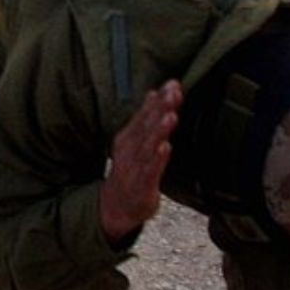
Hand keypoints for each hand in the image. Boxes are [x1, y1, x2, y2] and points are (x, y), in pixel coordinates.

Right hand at [101, 80, 181, 242]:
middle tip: (174, 92)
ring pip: (149, 145)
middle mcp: (130, 148)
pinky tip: (165, 148)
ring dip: (159, 130)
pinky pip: (150, 170)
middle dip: (161, 108)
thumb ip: (146, 117)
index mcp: (129, 136)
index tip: (173, 83)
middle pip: (147, 125)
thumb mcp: (135, 140)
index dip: (159, 98)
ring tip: (170, 116)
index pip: (145, 113)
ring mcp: (135, 166)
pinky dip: (157, 159)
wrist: (115, 205)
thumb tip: (154, 92)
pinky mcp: (142, 185)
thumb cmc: (130, 170)